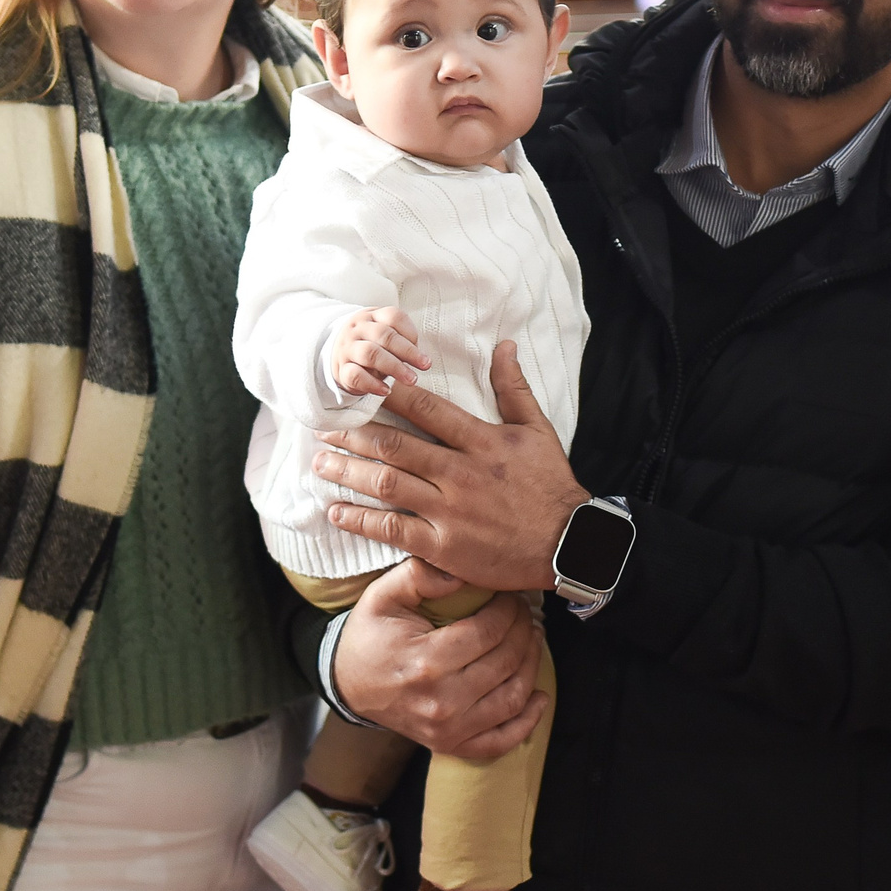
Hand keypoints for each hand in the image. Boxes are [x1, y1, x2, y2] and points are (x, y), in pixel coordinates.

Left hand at [315, 342, 586, 591]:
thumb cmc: (551, 485)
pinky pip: (393, 529)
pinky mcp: (443, 546)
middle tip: (323, 424)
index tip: (360, 384)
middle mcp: (461, 473)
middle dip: (354, 432)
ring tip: (320, 461)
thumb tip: (504, 345)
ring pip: (387, 484)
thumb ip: (513, 388)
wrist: (570, 543)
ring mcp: (450, 511)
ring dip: (348, 471)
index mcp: (481, 441)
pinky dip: (361, 520)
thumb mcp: (537, 430)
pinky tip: (336, 510)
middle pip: (395, 446)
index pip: (427, 409)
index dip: (389, 394)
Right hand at [331, 305, 430, 398]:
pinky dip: (373, 384)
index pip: (393, 316)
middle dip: (408, 351)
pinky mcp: (341, 370)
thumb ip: (401, 341)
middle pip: (384, 335)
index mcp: (372, 316)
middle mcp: (358, 329)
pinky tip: (387, 391)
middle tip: (425, 365)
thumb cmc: (371, 345)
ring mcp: (347, 349)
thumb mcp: (384, 336)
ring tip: (411, 379)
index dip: (411, 332)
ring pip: (370, 353)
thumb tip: (420, 358)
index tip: (421, 350)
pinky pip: (355, 375)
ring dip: (394, 367)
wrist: (337, 355)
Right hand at [332, 556, 548, 759]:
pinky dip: (528, 721)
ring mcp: (449, 729)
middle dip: (524, 630)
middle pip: (507, 661)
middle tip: (524, 613)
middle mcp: (443, 701)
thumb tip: (462, 570)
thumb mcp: (381, 596)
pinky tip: (539, 697)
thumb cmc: (368, 637)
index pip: (490, 631)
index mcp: (427, 662)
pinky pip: (501, 741)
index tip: (511, 597)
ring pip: (513, 697)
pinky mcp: (451, 745)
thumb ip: (419, 575)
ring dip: (532, 665)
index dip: (510, 609)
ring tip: (532, 641)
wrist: (347, 685)